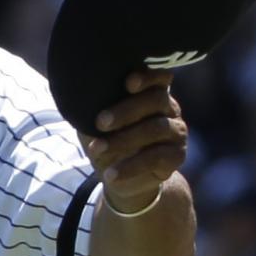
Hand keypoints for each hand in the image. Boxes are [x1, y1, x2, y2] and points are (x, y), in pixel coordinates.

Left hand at [84, 71, 188, 218]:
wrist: (121, 178)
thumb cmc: (108, 141)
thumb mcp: (97, 124)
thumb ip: (95, 105)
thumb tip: (79, 91)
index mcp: (153, 93)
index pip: (159, 77)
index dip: (147, 77)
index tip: (128, 83)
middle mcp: (170, 109)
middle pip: (155, 100)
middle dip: (125, 110)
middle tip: (100, 122)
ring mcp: (176, 132)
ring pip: (156, 129)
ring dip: (123, 140)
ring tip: (96, 150)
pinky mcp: (177, 156)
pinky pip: (156, 158)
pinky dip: (131, 166)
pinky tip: (111, 174)